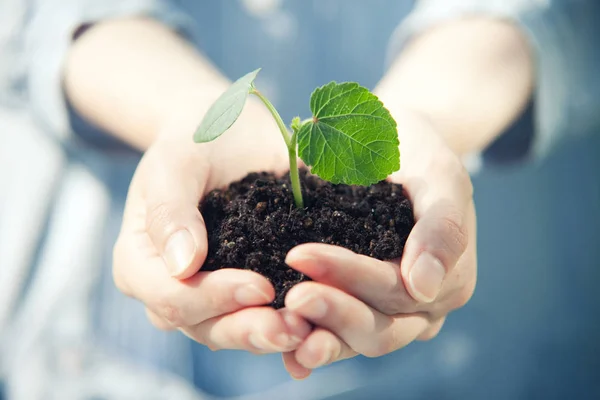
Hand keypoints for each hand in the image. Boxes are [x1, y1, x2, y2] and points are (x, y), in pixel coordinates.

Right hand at [112, 110, 310, 353]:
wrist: (228, 136)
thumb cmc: (193, 143)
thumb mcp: (175, 165)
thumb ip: (170, 212)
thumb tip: (182, 266)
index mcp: (142, 264)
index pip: (171, 297)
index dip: (213, 298)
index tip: (259, 286)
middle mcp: (174, 289)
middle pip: (204, 327)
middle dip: (249, 330)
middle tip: (292, 328)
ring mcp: (212, 295)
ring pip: (236, 330)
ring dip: (273, 335)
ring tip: (311, 330)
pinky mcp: (247, 290)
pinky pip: (265, 315)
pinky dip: (291, 324)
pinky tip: (320, 327)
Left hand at [281, 111, 476, 378]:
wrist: (389, 148)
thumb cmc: (416, 152)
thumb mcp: (438, 174)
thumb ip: (442, 226)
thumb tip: (425, 288)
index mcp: (448, 280)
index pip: (396, 289)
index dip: (349, 275)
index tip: (300, 255)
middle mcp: (419, 308)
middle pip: (378, 330)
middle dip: (332, 312)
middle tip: (290, 297)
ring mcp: (388, 314)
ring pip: (354, 341)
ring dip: (317, 338)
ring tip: (278, 328)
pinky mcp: (356, 309)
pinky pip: (333, 334)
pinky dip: (308, 341)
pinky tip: (282, 347)